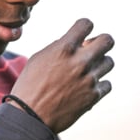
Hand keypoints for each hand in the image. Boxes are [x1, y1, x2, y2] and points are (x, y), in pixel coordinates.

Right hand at [10, 18, 113, 132]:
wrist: (30, 115)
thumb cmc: (30, 84)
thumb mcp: (40, 58)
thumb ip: (60, 47)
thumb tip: (77, 42)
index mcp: (64, 48)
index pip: (86, 24)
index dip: (84, 27)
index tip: (81, 34)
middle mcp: (80, 61)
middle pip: (108, 40)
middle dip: (100, 42)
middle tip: (91, 49)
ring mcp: (89, 79)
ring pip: (109, 62)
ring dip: (99, 63)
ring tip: (86, 70)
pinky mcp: (93, 96)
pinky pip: (107, 83)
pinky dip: (98, 84)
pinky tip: (86, 86)